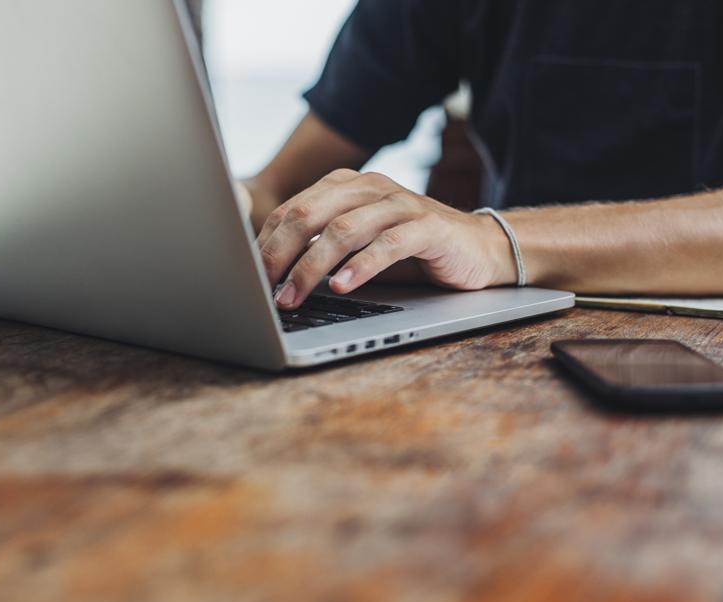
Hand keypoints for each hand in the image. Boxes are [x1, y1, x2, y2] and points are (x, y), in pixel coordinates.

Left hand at [256, 169, 515, 309]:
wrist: (477, 249)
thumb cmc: (409, 250)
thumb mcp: (359, 244)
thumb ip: (321, 246)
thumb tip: (268, 273)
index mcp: (346, 185)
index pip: (292, 209)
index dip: (265, 243)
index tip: (245, 275)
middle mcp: (370, 187)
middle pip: (310, 213)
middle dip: (279, 252)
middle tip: (260, 286)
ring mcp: (399, 203)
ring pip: (344, 229)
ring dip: (312, 267)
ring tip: (293, 296)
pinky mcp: (427, 226)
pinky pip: (387, 244)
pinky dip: (360, 266)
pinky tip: (341, 286)